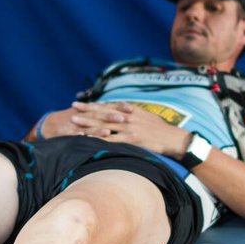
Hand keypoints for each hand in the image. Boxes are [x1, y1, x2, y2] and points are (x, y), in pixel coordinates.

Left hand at [69, 101, 191, 156]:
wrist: (172, 138)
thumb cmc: (158, 128)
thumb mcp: (144, 115)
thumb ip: (130, 111)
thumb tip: (120, 108)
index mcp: (129, 110)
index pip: (106, 106)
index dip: (91, 105)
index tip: (79, 103)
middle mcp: (127, 117)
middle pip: (102, 114)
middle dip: (86, 112)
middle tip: (72, 110)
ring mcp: (129, 128)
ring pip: (104, 125)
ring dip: (88, 124)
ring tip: (74, 123)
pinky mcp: (132, 140)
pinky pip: (112, 139)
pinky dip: (99, 138)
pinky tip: (89, 139)